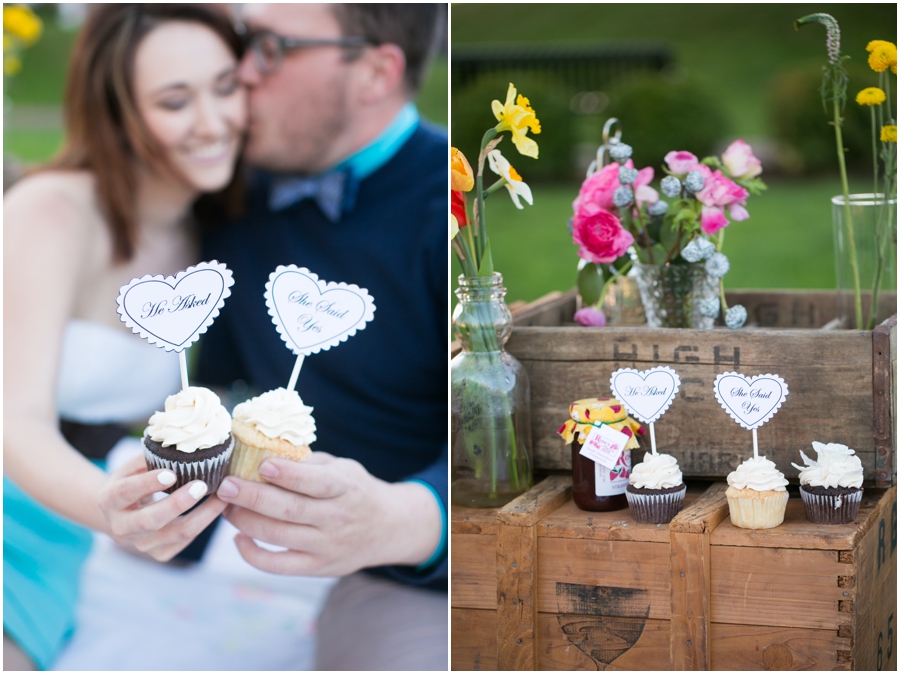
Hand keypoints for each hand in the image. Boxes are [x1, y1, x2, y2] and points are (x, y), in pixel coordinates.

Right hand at [96, 454, 226, 560]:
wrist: (121, 515)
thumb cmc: (131, 482)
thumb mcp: (131, 468)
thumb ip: (149, 458)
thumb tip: (180, 444)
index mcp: (109, 500)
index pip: (126, 492)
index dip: (147, 483)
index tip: (170, 473)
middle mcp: (122, 526)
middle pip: (150, 520)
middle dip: (178, 504)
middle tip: (201, 486)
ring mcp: (141, 544)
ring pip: (176, 533)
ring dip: (204, 514)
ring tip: (223, 495)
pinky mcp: (160, 553)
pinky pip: (187, 539)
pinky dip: (206, 522)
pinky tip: (220, 506)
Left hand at [216, 452, 441, 575]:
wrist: (387, 527)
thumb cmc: (355, 490)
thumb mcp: (343, 468)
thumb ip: (309, 464)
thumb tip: (262, 452)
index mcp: (346, 488)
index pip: (315, 482)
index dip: (288, 474)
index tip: (262, 463)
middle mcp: (336, 518)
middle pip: (289, 510)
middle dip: (252, 497)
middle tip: (225, 485)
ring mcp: (326, 546)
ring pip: (278, 536)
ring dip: (245, 521)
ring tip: (225, 506)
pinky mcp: (316, 567)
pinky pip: (278, 566)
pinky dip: (252, 554)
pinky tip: (238, 537)